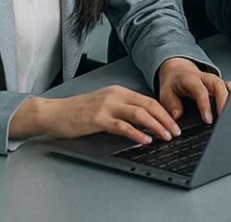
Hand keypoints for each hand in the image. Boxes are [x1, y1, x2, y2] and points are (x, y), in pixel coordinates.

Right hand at [10, 84, 181, 144]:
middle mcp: (115, 95)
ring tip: (166, 136)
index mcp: (119, 91)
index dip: (163, 111)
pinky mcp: (98, 118)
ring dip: (155, 125)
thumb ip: (122, 108)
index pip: (147, 100)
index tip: (174, 123)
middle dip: (165, 119)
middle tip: (176, 131)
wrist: (55, 112)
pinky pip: (121, 126)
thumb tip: (143, 120)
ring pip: (138, 114)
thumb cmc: (78, 111)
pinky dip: (135, 132)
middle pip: (147, 105)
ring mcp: (107, 106)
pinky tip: (144, 139)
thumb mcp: (104, 104)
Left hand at [157, 57, 228, 124]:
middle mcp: (204, 78)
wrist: (178, 70)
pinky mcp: (217, 84)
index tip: (208, 119)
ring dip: (229, 99)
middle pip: (218, 85)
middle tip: (224, 117)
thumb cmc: (173, 82)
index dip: (205, 105)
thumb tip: (177, 116)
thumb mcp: (166, 92)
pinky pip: (227, 88)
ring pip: (225, 86)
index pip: (201, 91)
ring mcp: (212, 80)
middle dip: (224, 100)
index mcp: (191, 79)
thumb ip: (171, 103)